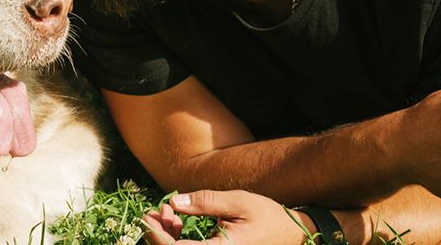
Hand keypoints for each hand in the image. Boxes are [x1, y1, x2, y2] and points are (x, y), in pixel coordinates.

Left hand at [142, 190, 309, 244]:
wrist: (294, 234)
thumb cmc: (269, 217)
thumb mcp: (238, 203)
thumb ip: (205, 202)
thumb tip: (174, 202)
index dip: (157, 237)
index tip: (146, 218)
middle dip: (158, 236)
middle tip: (150, 213)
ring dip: (168, 237)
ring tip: (164, 212)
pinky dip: (179, 239)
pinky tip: (177, 220)